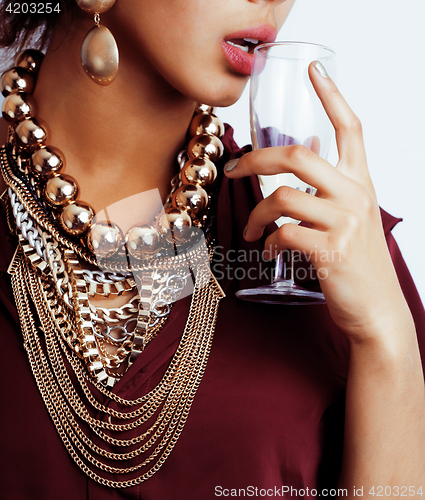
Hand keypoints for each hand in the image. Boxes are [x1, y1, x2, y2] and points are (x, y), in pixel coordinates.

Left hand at [225, 62, 412, 342]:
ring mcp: (344, 222)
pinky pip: (283, 232)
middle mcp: (356, 195)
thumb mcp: (351, 215)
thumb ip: (330, 184)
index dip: (332, 94)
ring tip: (252, 231)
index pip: (352, 127)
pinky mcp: (329, 250)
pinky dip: (268, 241)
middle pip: (298, 155)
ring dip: (256, 213)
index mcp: (361, 182)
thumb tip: (308, 148)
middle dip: (255, 158)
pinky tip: (270, 250)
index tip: (313, 69)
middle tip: (233, 170)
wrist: (375, 308)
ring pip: (282, 196)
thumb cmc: (356, 260)